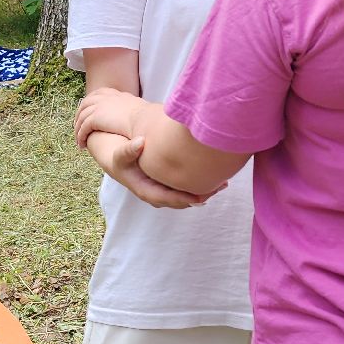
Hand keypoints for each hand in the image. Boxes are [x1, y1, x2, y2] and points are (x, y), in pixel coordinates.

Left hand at [75, 87, 153, 146]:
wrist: (144, 121)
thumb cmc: (148, 118)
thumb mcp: (140, 109)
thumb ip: (137, 110)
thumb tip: (143, 114)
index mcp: (115, 94)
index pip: (98, 93)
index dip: (92, 102)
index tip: (89, 110)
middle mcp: (105, 98)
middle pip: (85, 104)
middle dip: (79, 115)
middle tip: (78, 126)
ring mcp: (99, 107)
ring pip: (81, 117)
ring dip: (78, 129)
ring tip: (79, 140)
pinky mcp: (95, 119)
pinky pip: (83, 128)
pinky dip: (80, 137)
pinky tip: (81, 145)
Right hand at [88, 133, 214, 208]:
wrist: (120, 161)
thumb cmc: (121, 158)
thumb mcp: (120, 155)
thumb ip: (128, 150)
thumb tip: (140, 142)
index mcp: (147, 191)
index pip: (169, 199)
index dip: (185, 198)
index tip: (202, 194)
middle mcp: (157, 194)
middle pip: (183, 201)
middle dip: (201, 195)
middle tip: (220, 186)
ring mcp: (164, 191)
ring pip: (187, 196)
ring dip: (204, 191)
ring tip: (222, 182)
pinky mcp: (170, 185)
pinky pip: (187, 189)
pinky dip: (200, 185)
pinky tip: (215, 176)